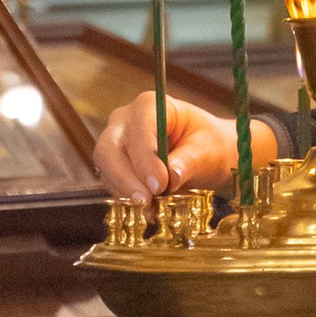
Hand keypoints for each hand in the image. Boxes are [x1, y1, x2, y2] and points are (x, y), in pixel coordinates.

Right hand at [94, 92, 278, 203]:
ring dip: (126, 192)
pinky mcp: (115, 165)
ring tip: (152, 210)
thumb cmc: (209, 144)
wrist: (206, 154)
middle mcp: (125, 121)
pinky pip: (112, 183)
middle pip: (109, 148)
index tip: (160, 184)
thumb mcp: (207, 150)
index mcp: (149, 105)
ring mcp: (116, 142)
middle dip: (125, 178)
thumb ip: (189, 161)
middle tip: (146, 201)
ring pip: (106, 168)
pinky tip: (148, 210)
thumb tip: (171, 175)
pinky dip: (127, 198)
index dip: (145, 158)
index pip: (139, 130)